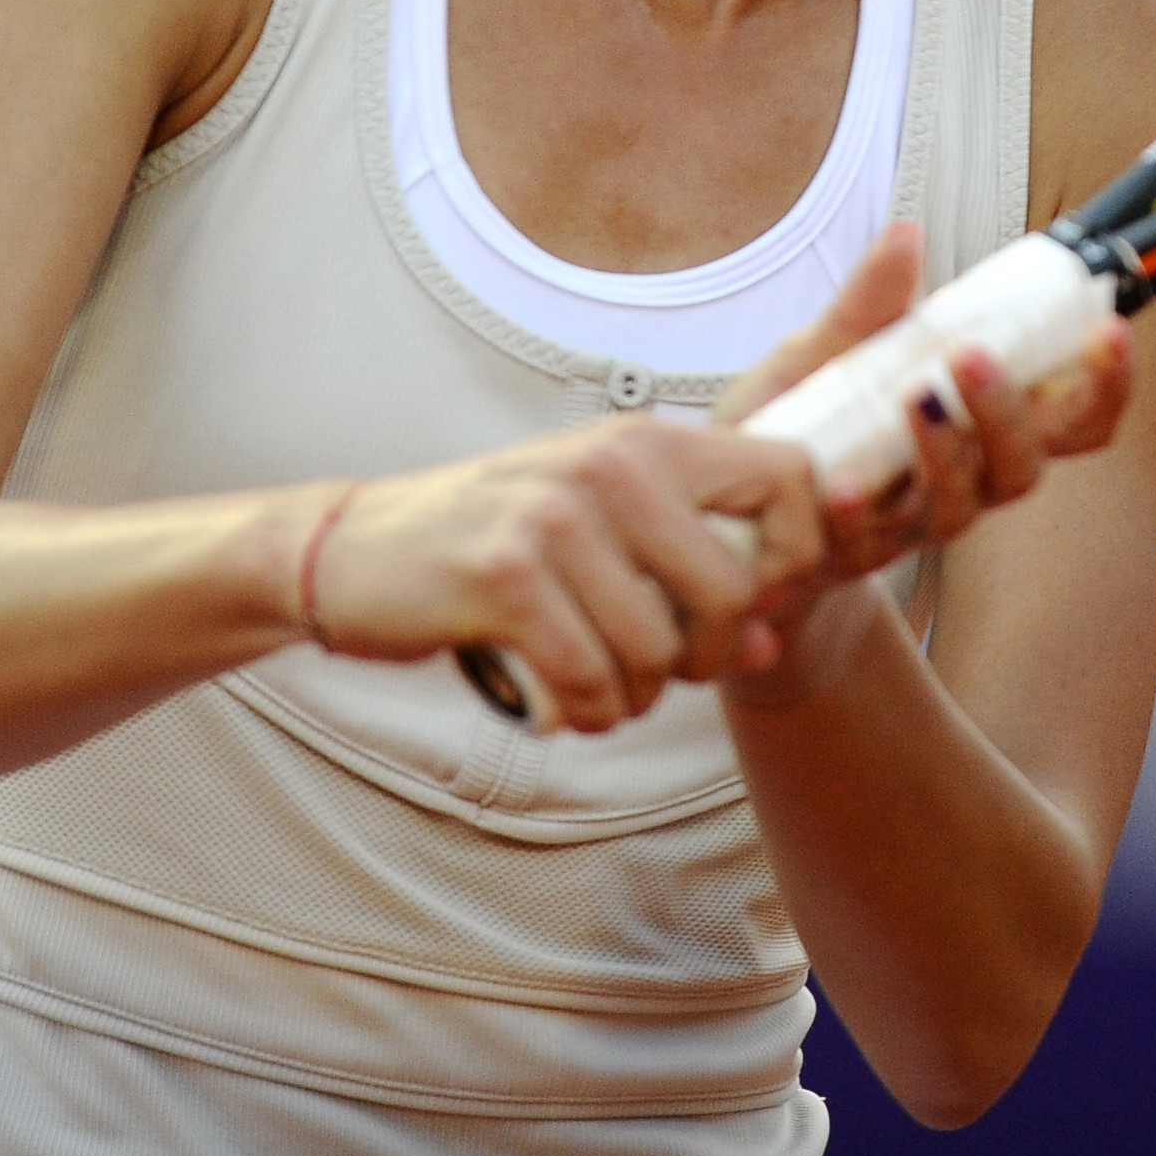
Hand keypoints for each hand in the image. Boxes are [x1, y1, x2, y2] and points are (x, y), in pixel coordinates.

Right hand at [302, 420, 824, 733]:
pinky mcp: (507, 575)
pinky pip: (593, 680)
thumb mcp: (604, 532)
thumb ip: (690, 574)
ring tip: (603, 684)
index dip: (797, 556)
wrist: (359, 549)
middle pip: (734, 592)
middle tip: (665, 668)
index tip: (753, 607)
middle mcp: (612, 464)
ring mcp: (557, 515)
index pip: (793, 476)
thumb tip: (771, 642)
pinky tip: (569, 704)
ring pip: (660, 651)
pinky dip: (591, 713)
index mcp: (650, 442)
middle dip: (711, 658)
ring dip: (639, 695)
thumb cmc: (500, 545)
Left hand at [712, 224, 1136, 704]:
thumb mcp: (827, 350)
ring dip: (947, 451)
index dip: (1107, 381)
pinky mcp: (851, 559)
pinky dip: (860, 514)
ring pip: (964, 506)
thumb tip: (906, 234)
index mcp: (979, 422)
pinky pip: (869, 546)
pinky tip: (842, 485)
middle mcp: (963, 478)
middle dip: (1012, 410)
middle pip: (1028, 463)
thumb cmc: (801, 426)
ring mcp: (910, 523)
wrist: (735, 519)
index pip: (1071, 413)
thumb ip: (870, 304)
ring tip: (915, 400)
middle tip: (974, 355)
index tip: (1110, 329)